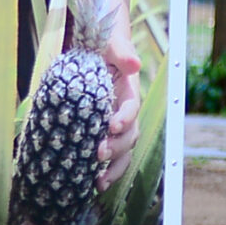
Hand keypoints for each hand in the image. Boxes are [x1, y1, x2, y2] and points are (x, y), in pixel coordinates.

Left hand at [95, 37, 142, 185]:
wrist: (94, 47)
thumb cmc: (104, 44)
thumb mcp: (111, 42)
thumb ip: (121, 51)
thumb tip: (134, 63)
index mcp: (128, 91)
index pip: (131, 107)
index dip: (125, 118)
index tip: (112, 126)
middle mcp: (124, 111)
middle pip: (129, 135)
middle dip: (116, 147)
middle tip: (98, 154)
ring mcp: (114, 123)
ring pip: (122, 150)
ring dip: (113, 167)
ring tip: (98, 182)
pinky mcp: (101, 132)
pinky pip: (109, 153)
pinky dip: (103, 169)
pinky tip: (90, 182)